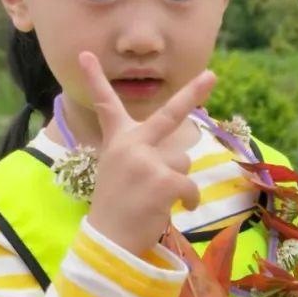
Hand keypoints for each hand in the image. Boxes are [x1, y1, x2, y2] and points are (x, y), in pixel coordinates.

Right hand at [80, 52, 216, 253]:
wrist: (109, 242)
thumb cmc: (116, 208)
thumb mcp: (118, 171)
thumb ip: (142, 153)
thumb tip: (182, 153)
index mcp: (118, 141)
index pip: (105, 105)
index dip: (94, 79)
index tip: (85, 54)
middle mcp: (131, 145)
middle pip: (168, 114)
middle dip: (193, 93)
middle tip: (212, 75)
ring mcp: (147, 161)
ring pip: (183, 162)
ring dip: (177, 182)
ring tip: (154, 199)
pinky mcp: (163, 180)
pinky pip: (189, 186)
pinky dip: (188, 200)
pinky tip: (172, 210)